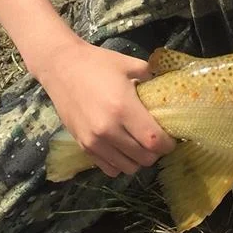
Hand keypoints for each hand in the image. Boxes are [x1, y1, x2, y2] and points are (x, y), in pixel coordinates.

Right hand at [38, 39, 175, 177]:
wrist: (61, 67)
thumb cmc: (98, 64)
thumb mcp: (130, 65)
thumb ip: (152, 76)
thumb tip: (169, 85)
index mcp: (124, 108)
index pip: (153, 140)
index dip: (167, 144)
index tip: (171, 139)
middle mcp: (109, 130)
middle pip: (143, 158)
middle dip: (155, 152)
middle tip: (156, 139)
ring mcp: (94, 141)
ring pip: (127, 167)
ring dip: (138, 159)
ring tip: (139, 144)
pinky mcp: (82, 146)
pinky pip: (108, 168)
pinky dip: (120, 163)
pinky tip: (122, 149)